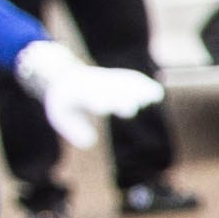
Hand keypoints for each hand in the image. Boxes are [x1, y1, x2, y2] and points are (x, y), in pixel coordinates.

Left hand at [15, 39, 161, 155]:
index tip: (104, 107)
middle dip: (119, 99)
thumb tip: (90, 142)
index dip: (97, 102)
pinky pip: (131, 80)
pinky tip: (157, 93)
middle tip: (130, 108)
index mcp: (78, 92)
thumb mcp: (61, 116)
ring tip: (155, 96)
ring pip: (123, 83)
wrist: (66, 75)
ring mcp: (107, 80)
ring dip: (138, 90)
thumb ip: (74, 130)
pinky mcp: (116, 78)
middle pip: (110, 91)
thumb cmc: (65, 101)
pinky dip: (143, 85)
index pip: (90, 97)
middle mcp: (94, 84)